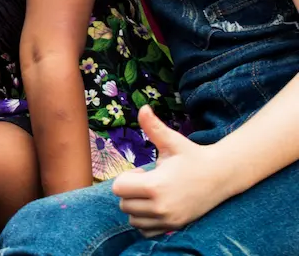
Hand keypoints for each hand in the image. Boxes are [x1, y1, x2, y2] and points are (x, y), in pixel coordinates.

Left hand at [112, 106, 225, 235]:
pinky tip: (156, 206)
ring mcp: (168, 220)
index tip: (142, 172)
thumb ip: (153, 127)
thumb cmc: (193, 156)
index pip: (118, 188)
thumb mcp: (172, 141)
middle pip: (124, 203)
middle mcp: (160, 207)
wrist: (221, 176)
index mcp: (155, 186)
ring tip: (153, 194)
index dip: (127, 178)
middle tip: (148, 182)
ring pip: (132, 218)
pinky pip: (145, 230)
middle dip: (130, 192)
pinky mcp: (175, 227)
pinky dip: (145, 221)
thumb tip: (143, 108)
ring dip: (136, 206)